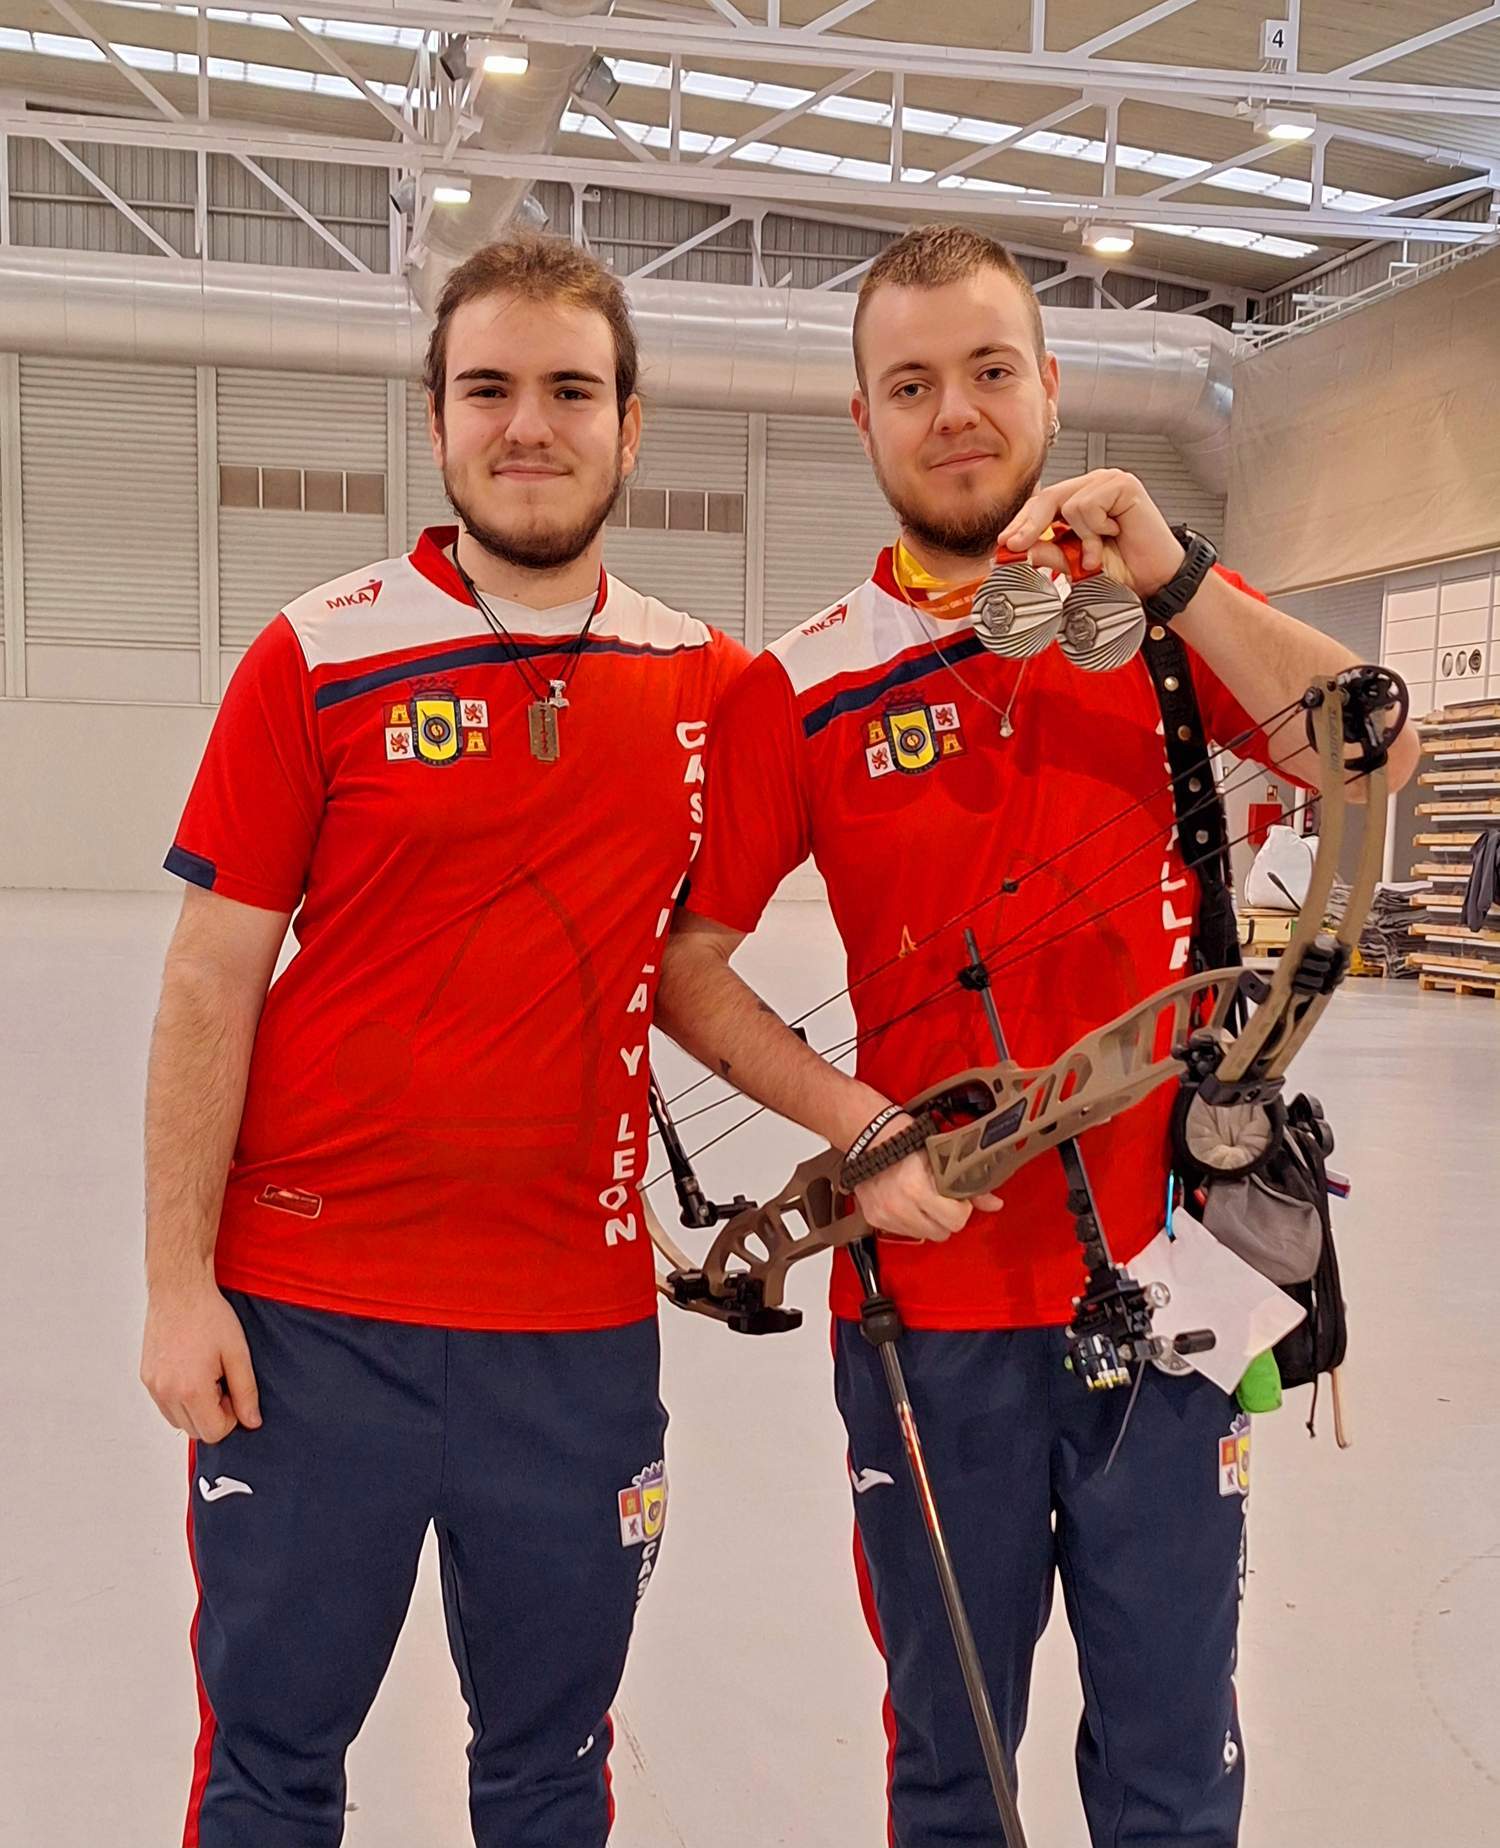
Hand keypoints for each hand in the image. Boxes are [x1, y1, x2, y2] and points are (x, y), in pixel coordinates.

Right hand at [141, 1280, 261, 1442]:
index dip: (231, 1417)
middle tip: (222, 1380)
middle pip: (195, 1431)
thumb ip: (246, 1392)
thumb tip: (252, 1422)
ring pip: (178, 1420)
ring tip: (208, 1374)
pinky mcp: (146, 1378)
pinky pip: (165, 1405)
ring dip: (197, 1408)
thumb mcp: (238, 1353)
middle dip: (214, 1414)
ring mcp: (153, 1386)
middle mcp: (166, 1393)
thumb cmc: (209, 1316)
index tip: (234, 1391)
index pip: (213, 1433)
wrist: (179, 1290)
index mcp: (191, 1390)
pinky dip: (181, 1399)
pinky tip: (193, 1371)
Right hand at [852, 1112, 1002, 1243]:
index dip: (961, 1208)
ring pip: (923, 1235)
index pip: (955, 1221)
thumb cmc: (903, 1138)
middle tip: (942, 1198)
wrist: (869, 1134)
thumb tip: (994, 1203)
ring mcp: (885, 1214)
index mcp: (917, 1188)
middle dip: (946, 1217)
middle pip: (941, 1233)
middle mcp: (899, 1205)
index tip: (957, 1196)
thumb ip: (969, 1184)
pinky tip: (908, 1202)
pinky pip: (903, 1232)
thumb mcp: (941, 1156)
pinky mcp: (875, 1219)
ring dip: (928, 1221)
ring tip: (924, 1198)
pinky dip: (909, 1221)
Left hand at [1000, 470, 1185, 598]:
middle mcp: (1092, 486)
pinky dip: (1095, 528)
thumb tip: (1018, 548)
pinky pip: (1086, 505)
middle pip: (1046, 498)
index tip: (1003, 543)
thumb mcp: (1075, 565)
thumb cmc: (1124, 570)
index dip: (1020, 523)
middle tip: (1014, 546)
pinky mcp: (1122, 484)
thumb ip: (1049, 553)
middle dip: (1028, 526)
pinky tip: (1113, 534)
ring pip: (1065, 503)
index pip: (1040, 504)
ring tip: (1097, 552)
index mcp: (1080, 500)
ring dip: (1080, 537)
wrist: (1155, 580)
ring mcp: (1107, 481)